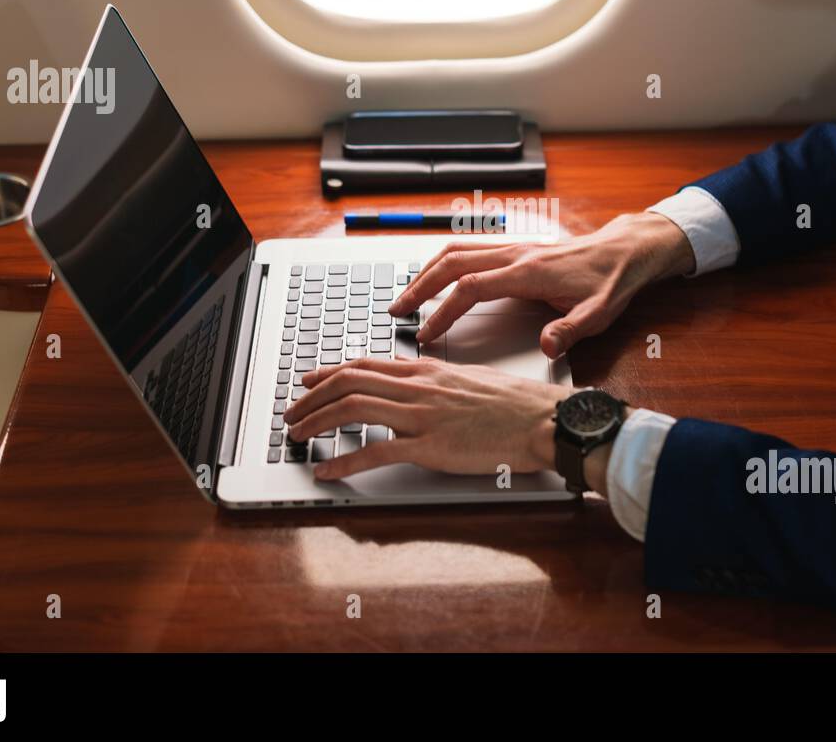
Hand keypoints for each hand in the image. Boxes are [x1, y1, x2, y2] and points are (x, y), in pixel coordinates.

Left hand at [284, 355, 578, 480]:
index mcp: (428, 371)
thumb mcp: (471, 380)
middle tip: (292, 412)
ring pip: (353, 410)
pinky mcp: (430, 446)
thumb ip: (438, 382)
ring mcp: (422, 416)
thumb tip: (417, 383)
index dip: (330, 372)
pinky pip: (375, 452)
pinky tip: (327, 471)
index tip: (309, 380)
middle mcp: (419, 388)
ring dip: (317, 422)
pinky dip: (344, 461)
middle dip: (312, 397)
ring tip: (298, 436)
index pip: (366, 364)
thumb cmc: (517, 405)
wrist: (543, 419)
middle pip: (349, 382)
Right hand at [389, 212, 695, 358]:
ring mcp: (513, 248)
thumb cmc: (612, 282)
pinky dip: (445, 263)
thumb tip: (546, 347)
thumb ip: (571, 331)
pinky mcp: (515, 249)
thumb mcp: (599, 313)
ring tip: (406, 296)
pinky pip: (469, 251)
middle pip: (452, 263)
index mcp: (528, 272)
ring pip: (457, 252)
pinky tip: (435, 279)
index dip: (444, 312)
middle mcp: (514, 255)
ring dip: (427, 272)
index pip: (471, 289)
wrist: (625, 251)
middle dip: (420, 287)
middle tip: (397, 311)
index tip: (426, 334)